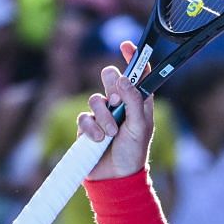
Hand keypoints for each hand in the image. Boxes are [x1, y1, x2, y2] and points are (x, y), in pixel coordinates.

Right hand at [77, 41, 154, 180]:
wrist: (116, 179)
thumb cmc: (133, 153)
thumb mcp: (140, 127)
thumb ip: (134, 101)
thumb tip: (123, 78)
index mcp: (139, 102)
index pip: (137, 75)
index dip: (134, 58)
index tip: (126, 45)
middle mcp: (120, 104)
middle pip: (110, 77)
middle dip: (111, 84)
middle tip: (117, 100)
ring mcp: (102, 114)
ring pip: (95, 98)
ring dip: (103, 116)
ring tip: (111, 133)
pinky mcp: (87, 126)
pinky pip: (84, 116)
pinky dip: (91, 128)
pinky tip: (99, 140)